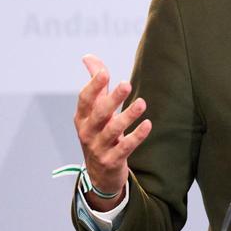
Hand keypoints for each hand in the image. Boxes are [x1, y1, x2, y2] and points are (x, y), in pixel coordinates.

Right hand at [74, 54, 151, 210]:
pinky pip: (125, 147)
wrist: (99, 173)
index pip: (85, 99)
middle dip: (113, 99)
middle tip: (127, 83)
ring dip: (128, 116)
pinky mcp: (112, 160)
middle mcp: (88, 131)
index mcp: (82, 117)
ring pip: (113, 130)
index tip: (105, 72)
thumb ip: (96, 84)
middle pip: (99, 113)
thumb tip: (88, 57)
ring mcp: (98, 147)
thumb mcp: (94, 110)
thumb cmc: (99, 133)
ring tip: (142, 103)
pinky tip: (148, 125)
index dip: (94, 86)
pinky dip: (137, 136)